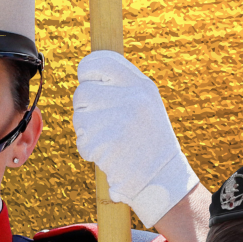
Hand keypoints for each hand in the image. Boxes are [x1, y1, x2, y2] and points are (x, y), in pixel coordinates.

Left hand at [73, 50, 199, 226]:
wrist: (163, 179)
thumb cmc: (149, 139)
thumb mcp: (146, 103)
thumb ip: (121, 85)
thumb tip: (87, 73)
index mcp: (141, 85)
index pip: (99, 63)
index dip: (88, 74)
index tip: (89, 84)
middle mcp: (131, 98)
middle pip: (82, 92)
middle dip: (86, 109)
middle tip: (104, 124)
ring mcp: (118, 120)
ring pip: (79, 118)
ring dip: (88, 132)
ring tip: (112, 141)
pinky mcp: (106, 144)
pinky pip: (82, 141)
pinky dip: (91, 151)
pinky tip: (110, 155)